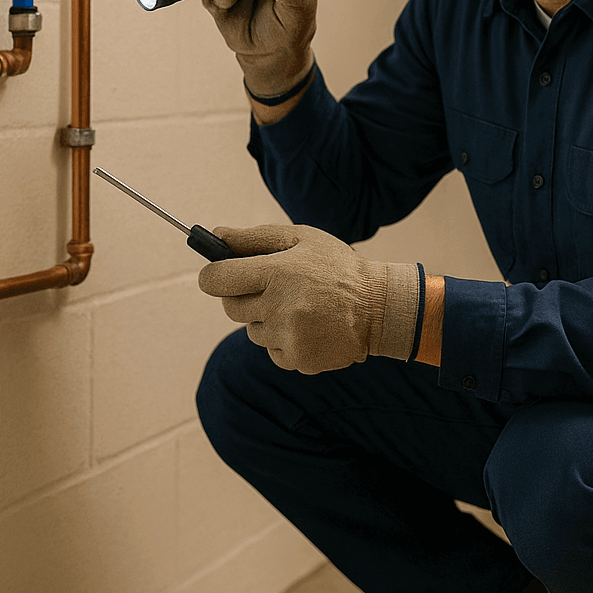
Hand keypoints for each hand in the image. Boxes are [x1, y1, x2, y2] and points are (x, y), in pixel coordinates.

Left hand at [197, 224, 421, 374]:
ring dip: (265, 320)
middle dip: (241, 297)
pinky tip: (307, 327)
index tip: (217, 275)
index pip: (217, 279)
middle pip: (230, 308)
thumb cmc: (337, 267)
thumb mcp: (301, 239)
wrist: (380, 307)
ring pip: (252, 331)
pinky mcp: (297, 359)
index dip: (212, 276)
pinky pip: (271, 351)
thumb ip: (254, 237)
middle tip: (268, 288)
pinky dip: (282, 340)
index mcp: (277, 272)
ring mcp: (288, 336)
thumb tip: (216, 234)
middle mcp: (279, 306)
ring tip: (297, 307)